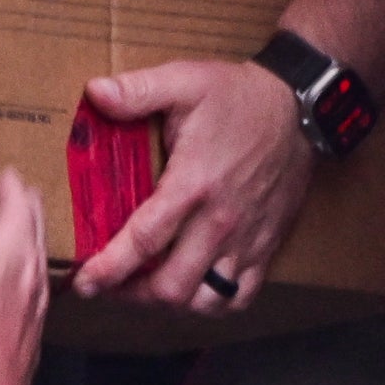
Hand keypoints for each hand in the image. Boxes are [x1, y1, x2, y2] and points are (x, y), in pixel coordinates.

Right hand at [0, 156, 48, 384]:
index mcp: (12, 248)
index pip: (19, 203)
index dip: (11, 183)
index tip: (6, 172)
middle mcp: (32, 272)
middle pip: (36, 228)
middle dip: (27, 205)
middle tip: (19, 192)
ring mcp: (35, 304)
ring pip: (38, 258)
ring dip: (30, 237)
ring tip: (20, 230)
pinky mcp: (30, 330)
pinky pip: (33, 287)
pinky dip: (25, 270)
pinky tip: (15, 285)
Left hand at [74, 57, 309, 312]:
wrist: (300, 109)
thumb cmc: (239, 96)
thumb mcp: (185, 81)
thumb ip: (137, 91)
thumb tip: (93, 93)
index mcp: (192, 185)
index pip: (143, 242)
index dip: (108, 269)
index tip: (84, 283)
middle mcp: (219, 222)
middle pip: (171, 286)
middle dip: (131, 294)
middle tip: (107, 286)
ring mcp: (245, 240)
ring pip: (204, 300)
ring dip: (170, 302)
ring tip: (145, 290)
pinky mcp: (265, 246)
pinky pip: (239, 296)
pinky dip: (213, 303)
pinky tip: (193, 289)